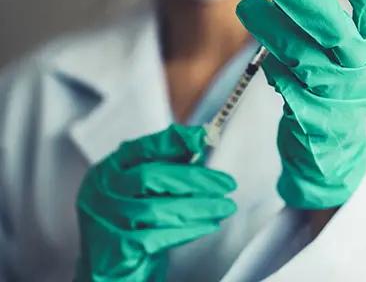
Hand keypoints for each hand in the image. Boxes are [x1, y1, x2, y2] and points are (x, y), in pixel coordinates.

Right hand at [74, 124, 236, 280]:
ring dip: (198, 207)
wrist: (107, 266)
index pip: (141, 148)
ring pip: (156, 209)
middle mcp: (102, 191)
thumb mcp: (144, 189)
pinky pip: (156, 237)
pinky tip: (208, 225)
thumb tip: (202, 140)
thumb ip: (169, 164)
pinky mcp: (115, 249)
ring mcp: (106, 220)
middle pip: (150, 176)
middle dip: (194, 178)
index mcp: (109, 170)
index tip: (201, 137)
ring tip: (224, 207)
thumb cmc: (131, 220)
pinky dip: (187, 230)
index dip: (171, 141)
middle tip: (226, 184)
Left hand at [236, 0, 365, 209]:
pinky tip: (270, 66)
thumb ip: (315, 21)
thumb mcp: (331, 51)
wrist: (333, 152)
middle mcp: (361, 69)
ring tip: (247, 7)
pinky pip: (291, 92)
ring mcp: (342, 99)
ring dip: (274, 31)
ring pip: (306, 59)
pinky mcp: (319, 124)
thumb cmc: (328, 89)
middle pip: (335, 29)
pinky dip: (278, 74)